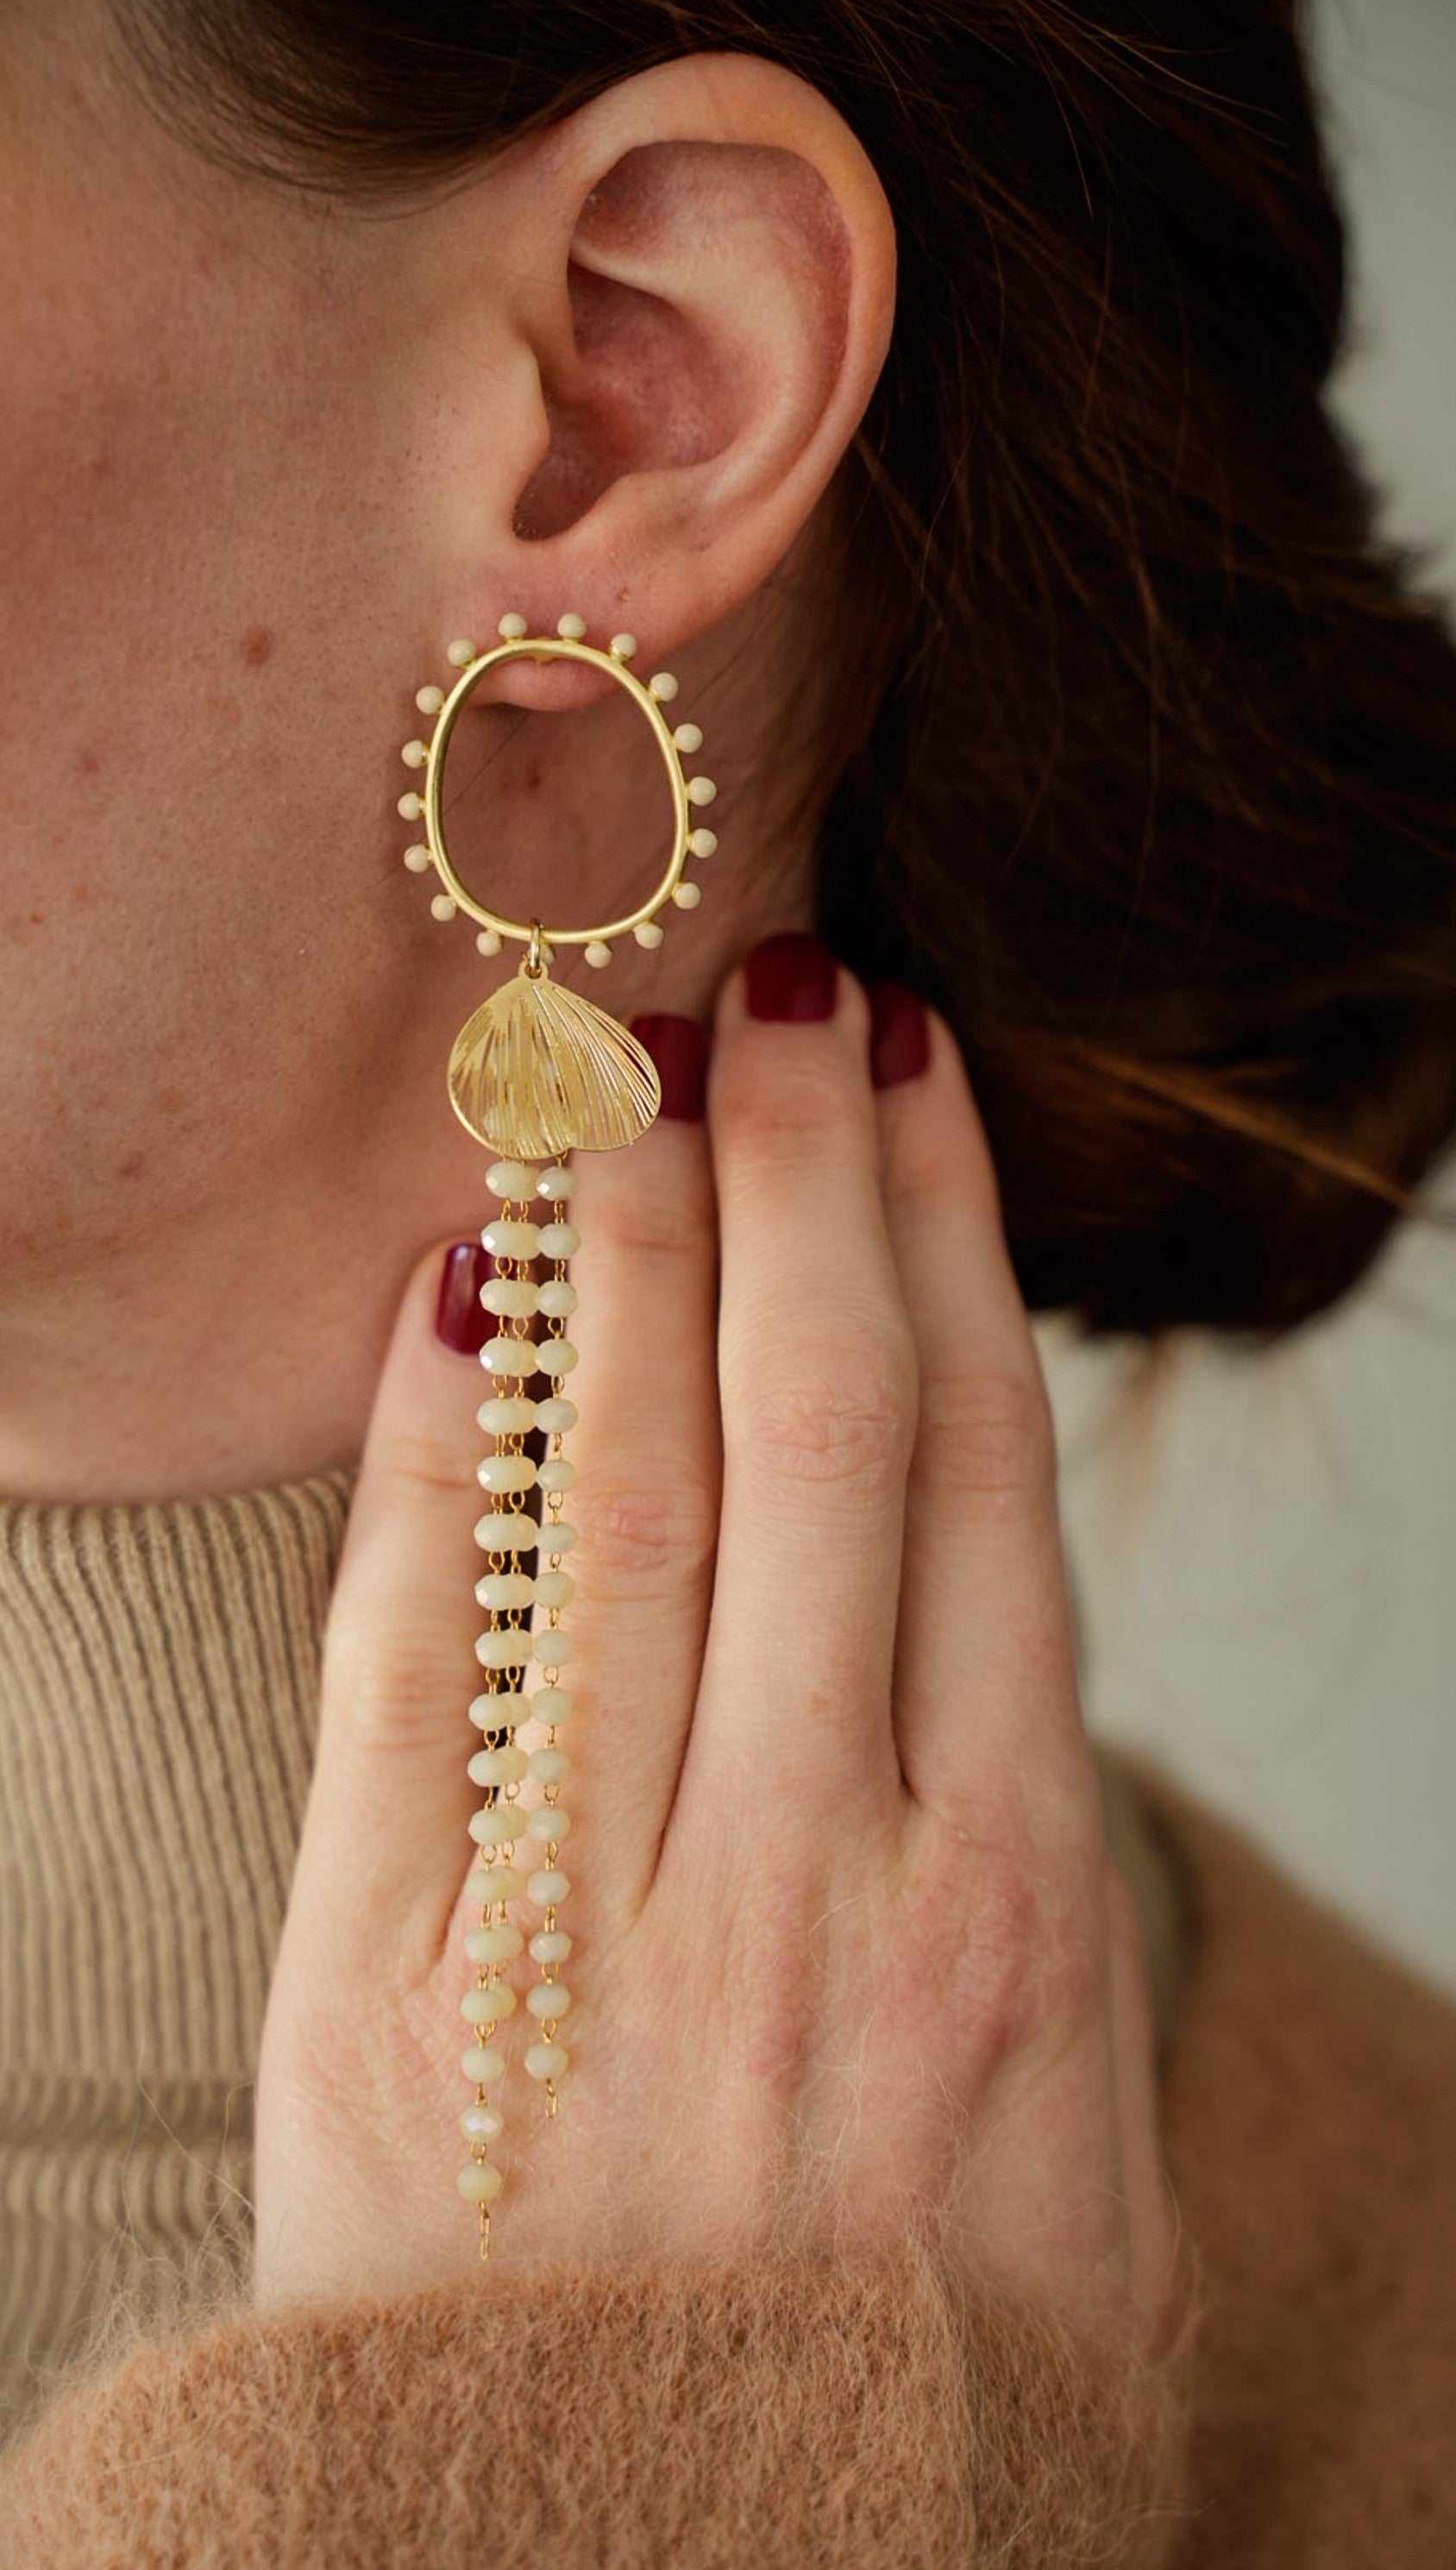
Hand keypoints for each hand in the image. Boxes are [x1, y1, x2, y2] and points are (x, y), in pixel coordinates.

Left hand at [254, 938, 1178, 2360]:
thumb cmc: (897, 2443)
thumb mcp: (1082, 2207)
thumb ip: (1046, 1938)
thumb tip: (998, 1711)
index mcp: (1007, 1930)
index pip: (972, 1493)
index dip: (941, 1255)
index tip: (908, 1084)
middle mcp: (816, 1890)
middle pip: (815, 1444)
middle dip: (800, 1184)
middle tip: (776, 986)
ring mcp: (590, 1935)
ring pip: (622, 1506)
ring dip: (623, 1261)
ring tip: (616, 1075)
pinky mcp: (385, 1996)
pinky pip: (413, 1670)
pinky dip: (429, 1466)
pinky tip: (447, 1299)